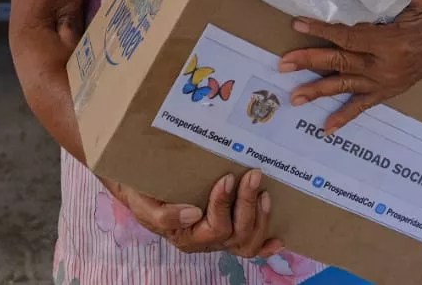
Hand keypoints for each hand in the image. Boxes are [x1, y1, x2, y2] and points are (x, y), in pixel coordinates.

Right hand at [102, 170, 282, 255]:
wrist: (141, 189)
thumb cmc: (144, 195)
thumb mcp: (144, 204)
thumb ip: (164, 216)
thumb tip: (193, 215)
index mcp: (187, 237)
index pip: (215, 228)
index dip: (224, 205)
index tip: (227, 178)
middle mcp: (206, 240)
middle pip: (237, 234)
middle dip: (247, 204)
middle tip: (252, 175)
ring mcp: (221, 237)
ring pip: (247, 241)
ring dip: (261, 217)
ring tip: (264, 193)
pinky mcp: (230, 230)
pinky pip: (250, 246)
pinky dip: (266, 246)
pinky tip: (279, 239)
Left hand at [278, 0, 421, 132]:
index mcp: (391, 43)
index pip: (349, 36)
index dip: (322, 30)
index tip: (297, 23)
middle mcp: (385, 66)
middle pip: (340, 62)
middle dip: (309, 62)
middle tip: (283, 64)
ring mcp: (386, 81)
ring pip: (346, 85)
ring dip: (319, 90)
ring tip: (295, 97)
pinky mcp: (389, 90)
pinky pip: (364, 105)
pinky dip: (346, 116)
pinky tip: (327, 127)